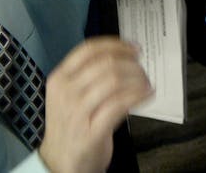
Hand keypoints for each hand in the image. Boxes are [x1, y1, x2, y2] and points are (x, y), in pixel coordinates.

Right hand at [38, 37, 151, 172]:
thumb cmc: (71, 125)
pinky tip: (147, 95)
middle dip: (132, 64)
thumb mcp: (70, 95)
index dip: (116, 45)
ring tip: (146, 84)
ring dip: (138, 79)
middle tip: (143, 70)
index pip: (89, 49)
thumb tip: (125, 55)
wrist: (59, 163)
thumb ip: (88, 74)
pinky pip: (121, 103)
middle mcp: (65, 93)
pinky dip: (139, 95)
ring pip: (115, 81)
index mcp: (59, 79)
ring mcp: (77, 112)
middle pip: (106, 64)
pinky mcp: (92, 131)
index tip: (134, 49)